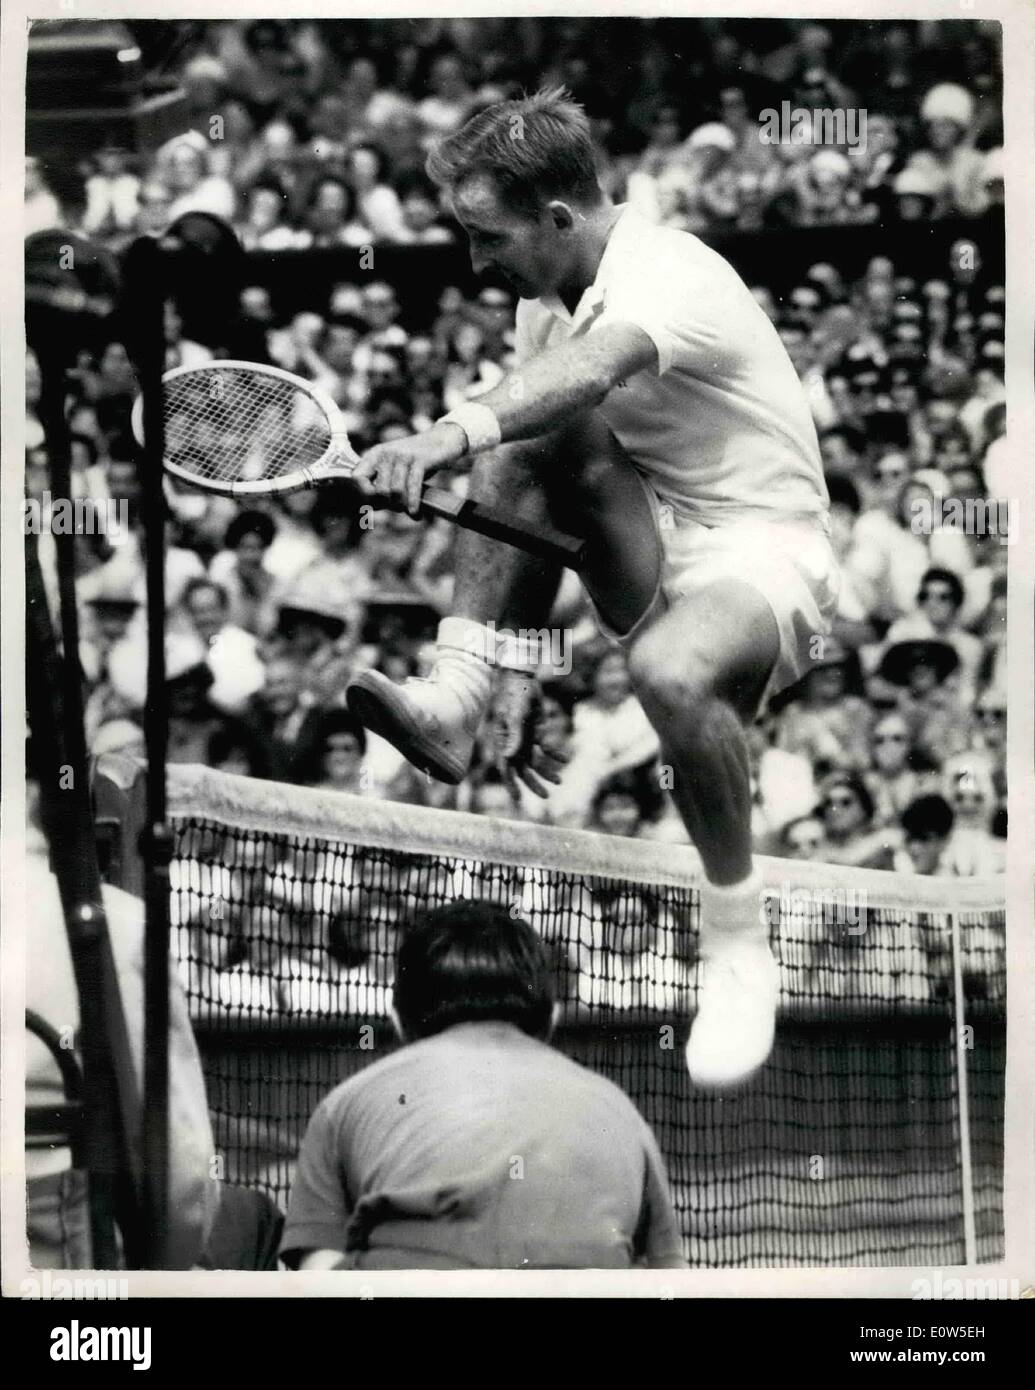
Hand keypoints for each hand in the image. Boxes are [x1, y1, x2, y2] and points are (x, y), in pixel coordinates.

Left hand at [350, 424, 467, 515]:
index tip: (377, 504)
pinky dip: (413, 504)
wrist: (442, 440)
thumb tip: (371, 506)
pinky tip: (415, 513)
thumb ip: (383, 481)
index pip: (357, 477)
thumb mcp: (395, 466)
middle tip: (400, 509)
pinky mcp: (420, 460)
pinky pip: (412, 488)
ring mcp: (403, 455)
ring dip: (403, 506)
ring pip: (396, 491)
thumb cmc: (416, 460)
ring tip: (410, 510)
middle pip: (380, 490)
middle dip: (390, 504)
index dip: (365, 495)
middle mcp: (387, 453)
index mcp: (376, 453)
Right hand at [490, 670, 567, 799]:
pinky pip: (544, 746)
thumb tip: (507, 758)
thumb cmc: (514, 694)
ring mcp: (524, 737)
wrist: (523, 677)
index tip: (517, 800)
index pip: (506, 768)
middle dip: (533, 783)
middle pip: (522, 769)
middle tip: (546, 796)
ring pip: (535, 760)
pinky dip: (554, 753)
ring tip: (559, 781)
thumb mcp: (514, 715)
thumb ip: (513, 737)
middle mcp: (512, 742)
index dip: (511, 784)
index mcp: (503, 741)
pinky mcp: (534, 730)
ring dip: (546, 771)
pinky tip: (564, 759)